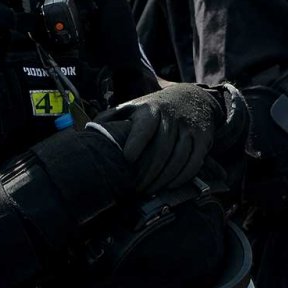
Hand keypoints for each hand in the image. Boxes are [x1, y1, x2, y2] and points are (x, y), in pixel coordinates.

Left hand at [92, 83, 224, 194]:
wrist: (191, 97)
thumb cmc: (154, 107)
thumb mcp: (132, 106)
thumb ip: (111, 118)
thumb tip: (85, 132)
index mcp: (151, 109)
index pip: (145, 127)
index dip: (136, 144)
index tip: (127, 161)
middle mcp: (172, 118)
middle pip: (162, 149)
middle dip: (148, 172)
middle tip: (136, 188)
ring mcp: (189, 129)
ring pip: (179, 158)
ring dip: (164, 179)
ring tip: (150, 190)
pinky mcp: (203, 139)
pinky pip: (194, 162)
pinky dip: (183, 177)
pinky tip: (170, 185)